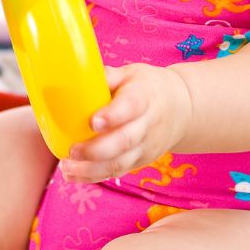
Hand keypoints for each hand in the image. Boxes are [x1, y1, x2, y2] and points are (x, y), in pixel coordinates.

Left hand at [59, 64, 191, 183]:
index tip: (93, 121)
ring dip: (91, 169)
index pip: (132, 106)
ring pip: (120, 163)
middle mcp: (147, 125)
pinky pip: (117, 171)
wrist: (181, 109)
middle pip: (125, 141)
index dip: (113, 116)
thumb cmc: (148, 87)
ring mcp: (144, 147)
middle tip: (73, 150)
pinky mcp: (139, 161)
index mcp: (145, 97)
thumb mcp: (132, 73)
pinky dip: (94, 176)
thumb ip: (108, 76)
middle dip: (97, 149)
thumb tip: (79, 75)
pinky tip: (74, 174)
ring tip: (67, 167)